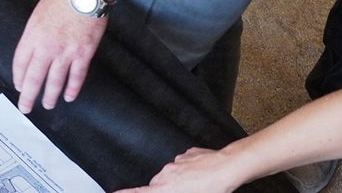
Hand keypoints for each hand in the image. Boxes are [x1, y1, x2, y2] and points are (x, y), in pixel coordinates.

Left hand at [12, 0, 107, 111]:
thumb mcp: (39, 11)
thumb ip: (36, 31)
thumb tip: (35, 45)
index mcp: (32, 34)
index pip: (20, 62)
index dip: (19, 76)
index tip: (19, 85)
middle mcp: (46, 47)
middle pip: (34, 77)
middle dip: (28, 95)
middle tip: (25, 108)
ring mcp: (65, 52)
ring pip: (55, 81)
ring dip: (50, 96)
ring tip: (47, 105)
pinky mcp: (83, 54)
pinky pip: (76, 76)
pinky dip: (72, 88)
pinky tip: (69, 96)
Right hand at [113, 147, 234, 192]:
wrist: (227, 167)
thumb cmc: (213, 189)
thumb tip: (166, 188)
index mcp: (166, 188)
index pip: (139, 192)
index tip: (114, 192)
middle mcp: (167, 173)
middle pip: (157, 184)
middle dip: (164, 190)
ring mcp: (177, 161)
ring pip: (171, 174)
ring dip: (178, 181)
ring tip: (197, 186)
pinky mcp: (187, 154)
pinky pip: (183, 164)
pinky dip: (188, 171)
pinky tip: (201, 176)